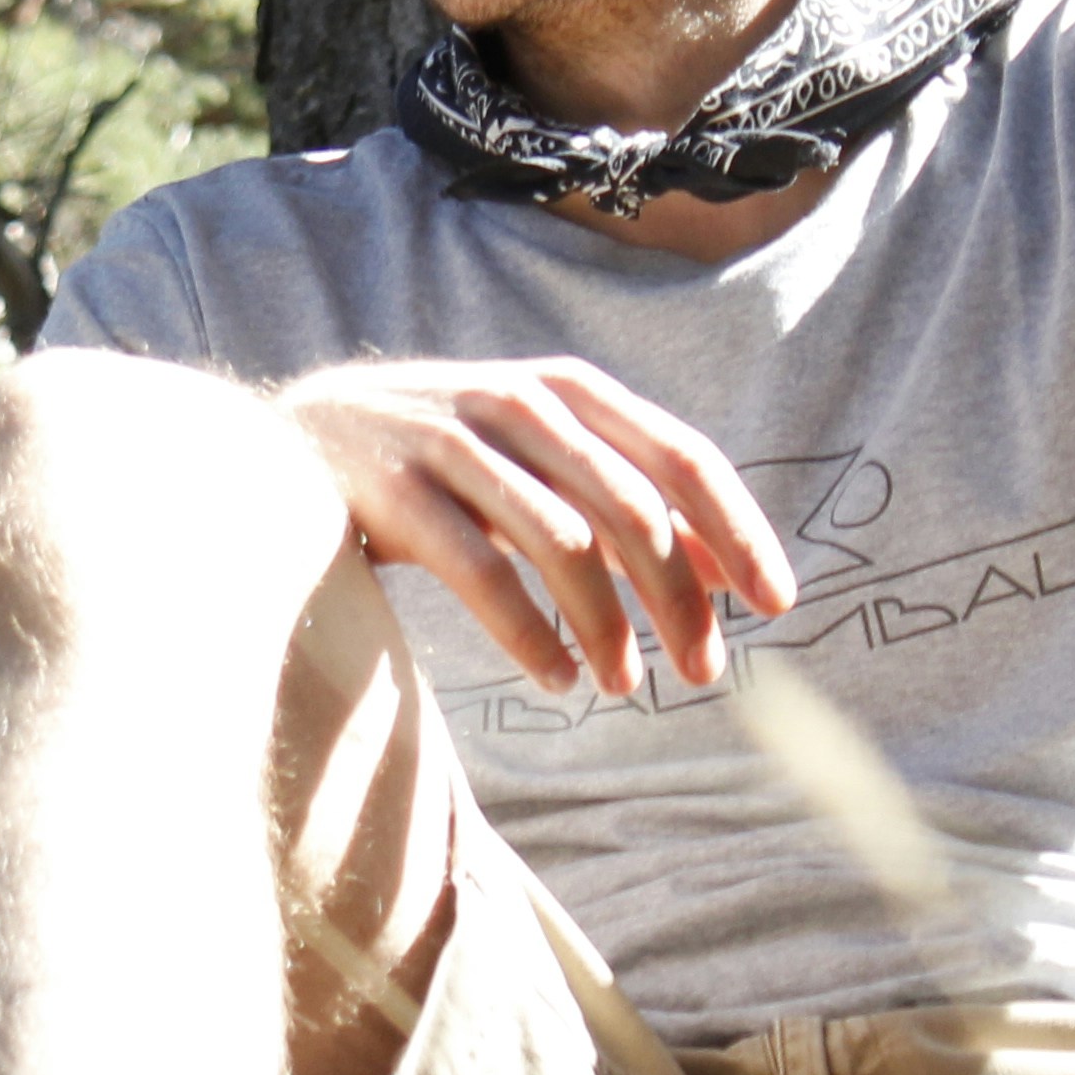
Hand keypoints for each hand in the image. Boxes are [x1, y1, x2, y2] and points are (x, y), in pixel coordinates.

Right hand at [278, 357, 794, 694]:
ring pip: (563, 543)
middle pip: (634, 509)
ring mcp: (453, 441)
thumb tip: (726, 567)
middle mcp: (519, 403)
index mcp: (568, 390)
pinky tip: (557, 677)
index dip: (738, 531)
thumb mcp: (541, 462)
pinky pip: (481, 573)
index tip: (776, 603)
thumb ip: (624, 501)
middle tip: (699, 672)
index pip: (682, 458)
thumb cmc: (442, 461)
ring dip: (607, 627)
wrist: (299, 436)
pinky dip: (530, 636)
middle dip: (678, 601)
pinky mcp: (396, 491)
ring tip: (620, 684)